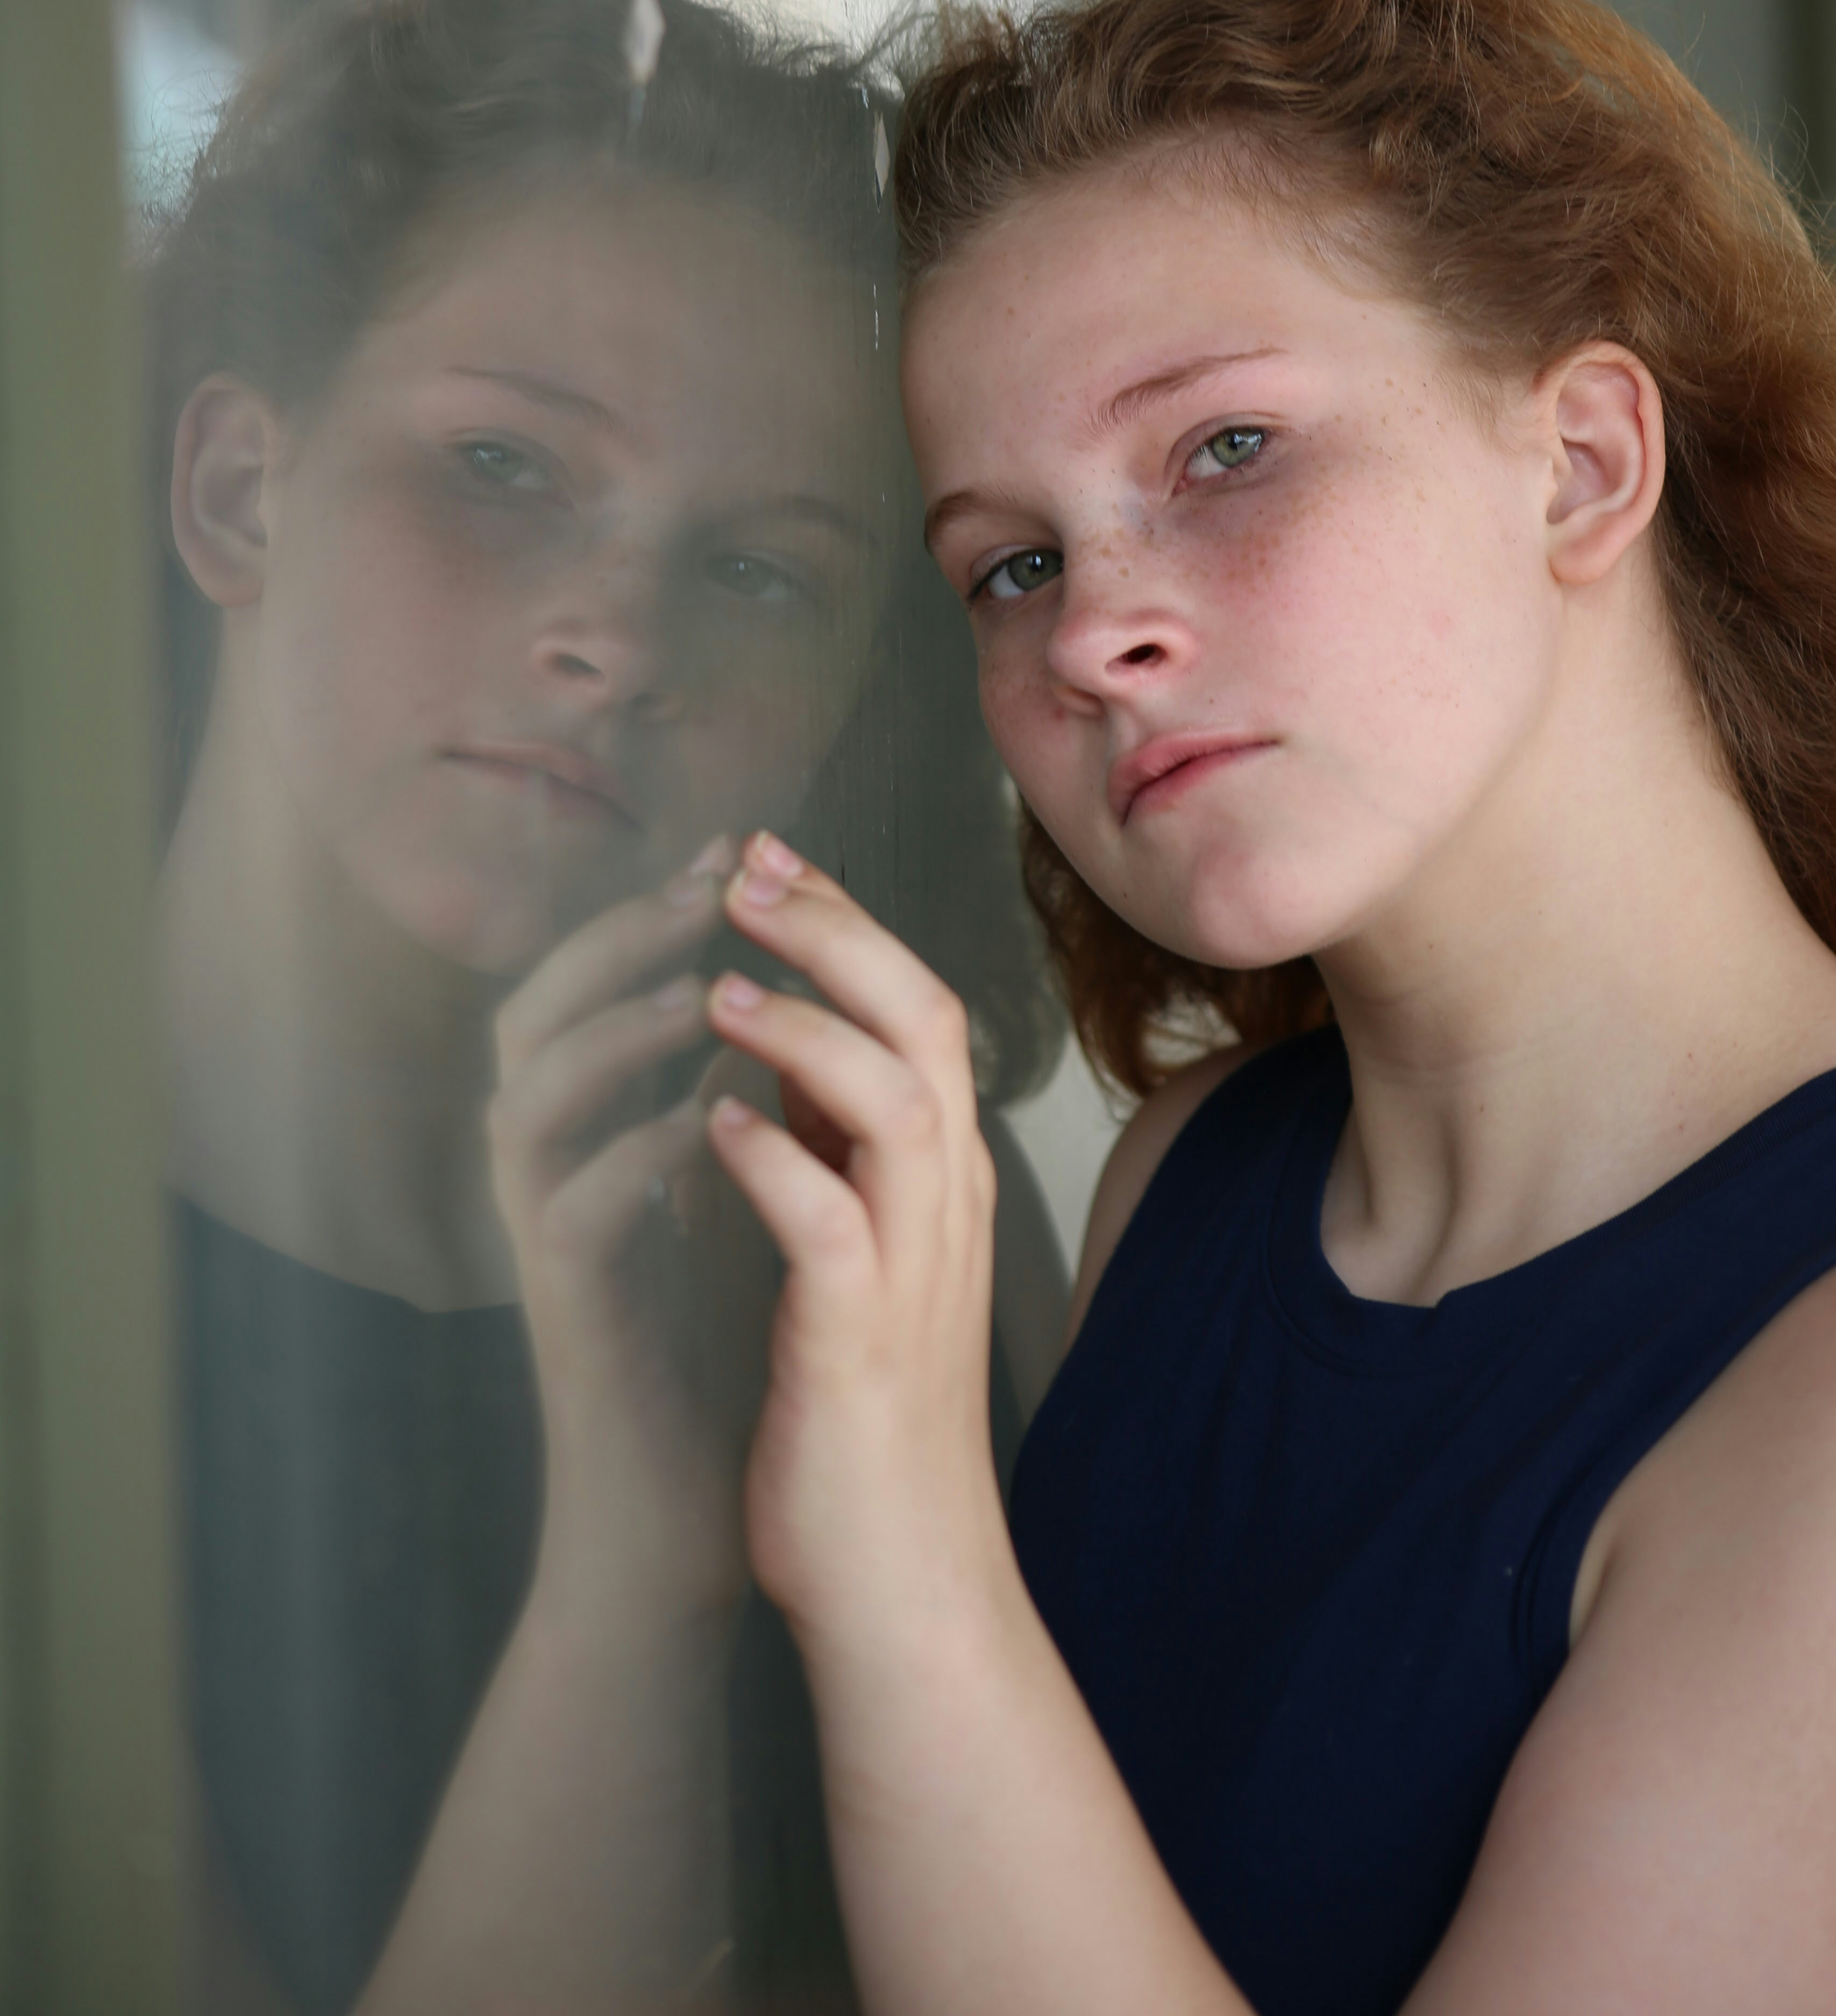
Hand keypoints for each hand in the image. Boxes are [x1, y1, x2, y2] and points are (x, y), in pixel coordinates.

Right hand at [487, 841, 777, 1629]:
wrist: (684, 1513)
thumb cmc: (717, 1351)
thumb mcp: (733, 1199)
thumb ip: (733, 1104)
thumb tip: (779, 996)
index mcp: (589, 1134)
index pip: (594, 986)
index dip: (654, 909)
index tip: (739, 846)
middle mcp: (547, 1172)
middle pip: (535, 1014)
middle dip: (615, 938)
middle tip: (705, 883)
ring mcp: (546, 1241)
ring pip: (531, 1102)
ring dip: (612, 1036)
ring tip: (696, 991)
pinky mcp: (568, 1314)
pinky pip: (576, 1214)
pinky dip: (634, 1157)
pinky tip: (701, 1123)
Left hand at [698, 833, 1016, 1670]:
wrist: (902, 1588)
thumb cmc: (862, 1426)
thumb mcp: (855, 1261)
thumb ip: (836, 1159)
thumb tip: (782, 1058)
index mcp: (940, 1183)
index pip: (915, 1007)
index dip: (843, 921)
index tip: (762, 858)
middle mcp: (945, 1208)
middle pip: (921, 1023)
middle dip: (834, 934)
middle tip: (744, 871)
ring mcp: (914, 1271)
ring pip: (893, 1103)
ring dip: (804, 1034)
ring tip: (720, 987)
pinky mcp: (863, 1340)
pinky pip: (831, 1222)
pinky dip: (776, 1160)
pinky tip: (715, 1124)